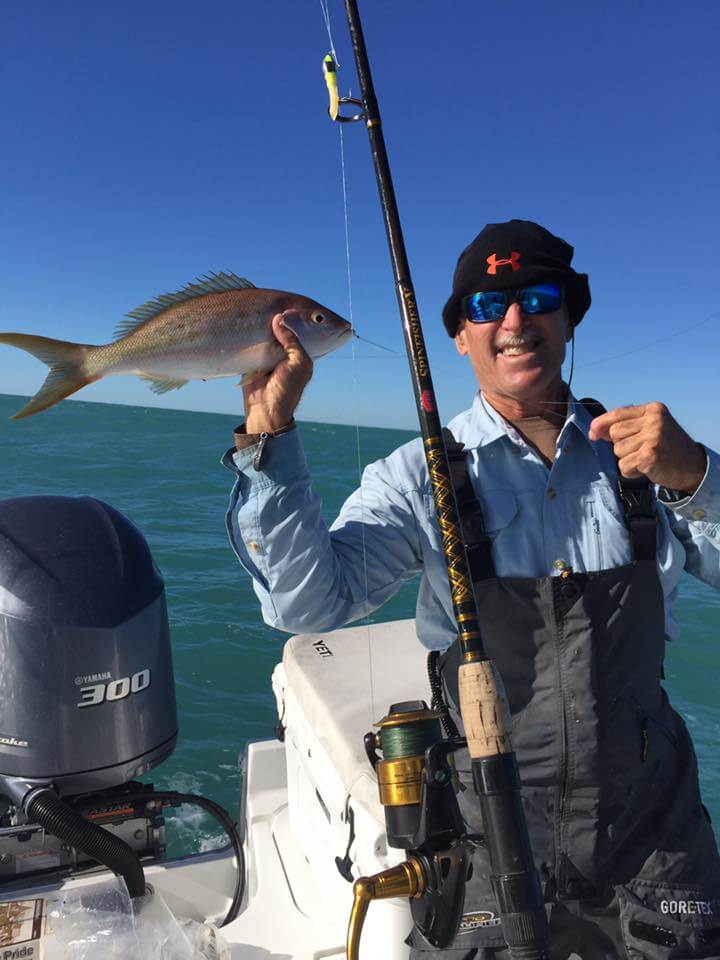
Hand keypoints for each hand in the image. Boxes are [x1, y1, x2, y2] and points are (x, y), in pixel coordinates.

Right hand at [243, 314, 312, 432]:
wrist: (265, 410)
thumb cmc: (287, 389)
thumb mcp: (298, 362)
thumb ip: (291, 340)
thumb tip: (278, 318)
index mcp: (301, 354)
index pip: (299, 331)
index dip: (295, 319)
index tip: (285, 305)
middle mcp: (285, 355)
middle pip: (281, 332)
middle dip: (276, 321)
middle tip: (269, 305)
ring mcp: (269, 358)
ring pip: (265, 336)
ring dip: (261, 328)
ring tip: (257, 311)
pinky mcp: (253, 362)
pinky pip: (251, 345)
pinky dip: (249, 337)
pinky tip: (245, 325)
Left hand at [588, 401, 706, 494]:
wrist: (693, 466)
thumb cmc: (667, 447)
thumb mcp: (651, 428)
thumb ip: (626, 426)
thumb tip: (594, 431)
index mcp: (653, 409)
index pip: (618, 413)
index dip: (601, 423)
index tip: (593, 433)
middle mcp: (654, 421)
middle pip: (614, 433)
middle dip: (621, 445)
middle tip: (640, 450)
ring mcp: (653, 438)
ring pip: (618, 451)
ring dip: (627, 460)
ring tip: (645, 459)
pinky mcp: (650, 456)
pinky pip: (624, 465)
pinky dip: (631, 471)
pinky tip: (646, 468)